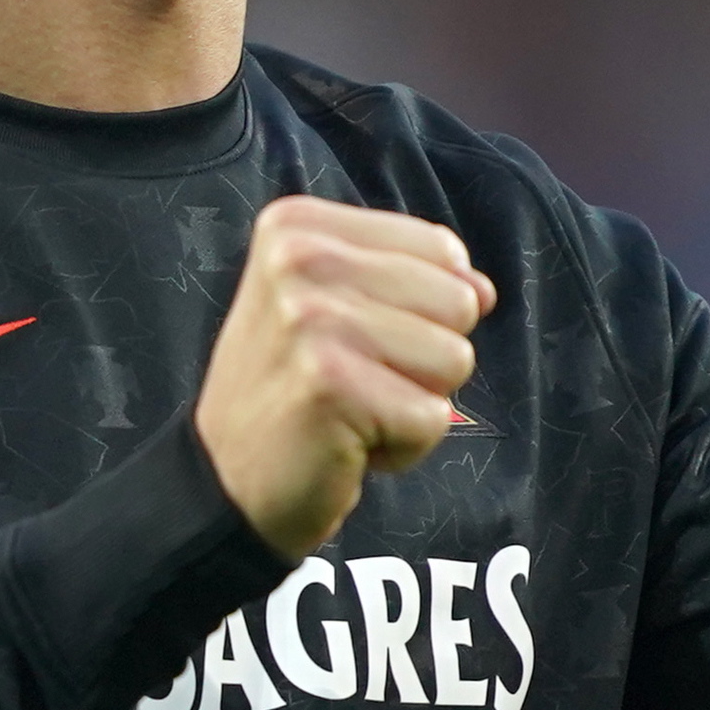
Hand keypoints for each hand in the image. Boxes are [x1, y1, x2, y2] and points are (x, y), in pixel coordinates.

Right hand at [195, 196, 494, 558]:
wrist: (226, 483)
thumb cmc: (297, 388)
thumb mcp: (345, 307)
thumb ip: (419, 280)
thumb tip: (482, 290)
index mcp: (299, 225)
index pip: (442, 250)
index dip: (421, 310)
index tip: (352, 338)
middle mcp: (299, 259)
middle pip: (458, 303)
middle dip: (425, 357)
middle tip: (353, 380)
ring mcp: (311, 320)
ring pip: (455, 358)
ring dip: (415, 401)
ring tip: (351, 409)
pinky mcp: (328, 385)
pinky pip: (434, 417)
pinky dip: (404, 446)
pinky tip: (347, 443)